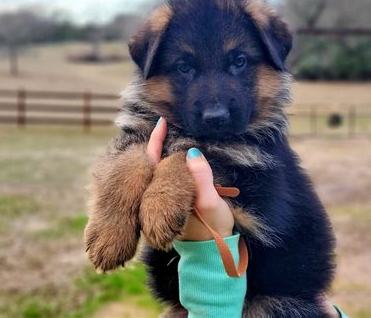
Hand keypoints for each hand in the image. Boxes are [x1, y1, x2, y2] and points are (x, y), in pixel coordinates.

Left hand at [146, 117, 233, 240]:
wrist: (216, 249)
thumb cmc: (213, 228)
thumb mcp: (210, 204)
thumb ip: (201, 180)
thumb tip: (192, 154)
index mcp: (163, 195)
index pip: (154, 162)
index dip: (157, 141)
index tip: (162, 122)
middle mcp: (162, 194)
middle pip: (156, 162)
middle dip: (161, 141)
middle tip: (167, 121)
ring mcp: (170, 195)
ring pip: (166, 167)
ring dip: (171, 149)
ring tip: (175, 130)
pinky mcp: (181, 196)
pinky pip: (177, 173)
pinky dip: (181, 159)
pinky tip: (187, 151)